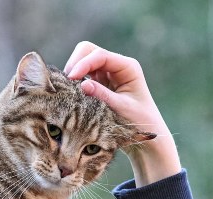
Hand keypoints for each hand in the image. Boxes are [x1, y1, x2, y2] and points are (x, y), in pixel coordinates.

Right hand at [64, 42, 181, 185]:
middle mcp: (116, 65)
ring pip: (82, 61)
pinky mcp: (98, 83)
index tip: (71, 79)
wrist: (145, 132)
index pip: (100, 55)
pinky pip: (82, 76)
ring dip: (74, 73)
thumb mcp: (121, 108)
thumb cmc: (138, 120)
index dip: (83, 64)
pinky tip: (71, 94)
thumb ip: (102, 95)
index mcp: (127, 67)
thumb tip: (82, 85)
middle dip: (76, 63)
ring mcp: (106, 73)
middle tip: (67, 83)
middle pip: (88, 51)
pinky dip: (75, 82)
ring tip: (68, 90)